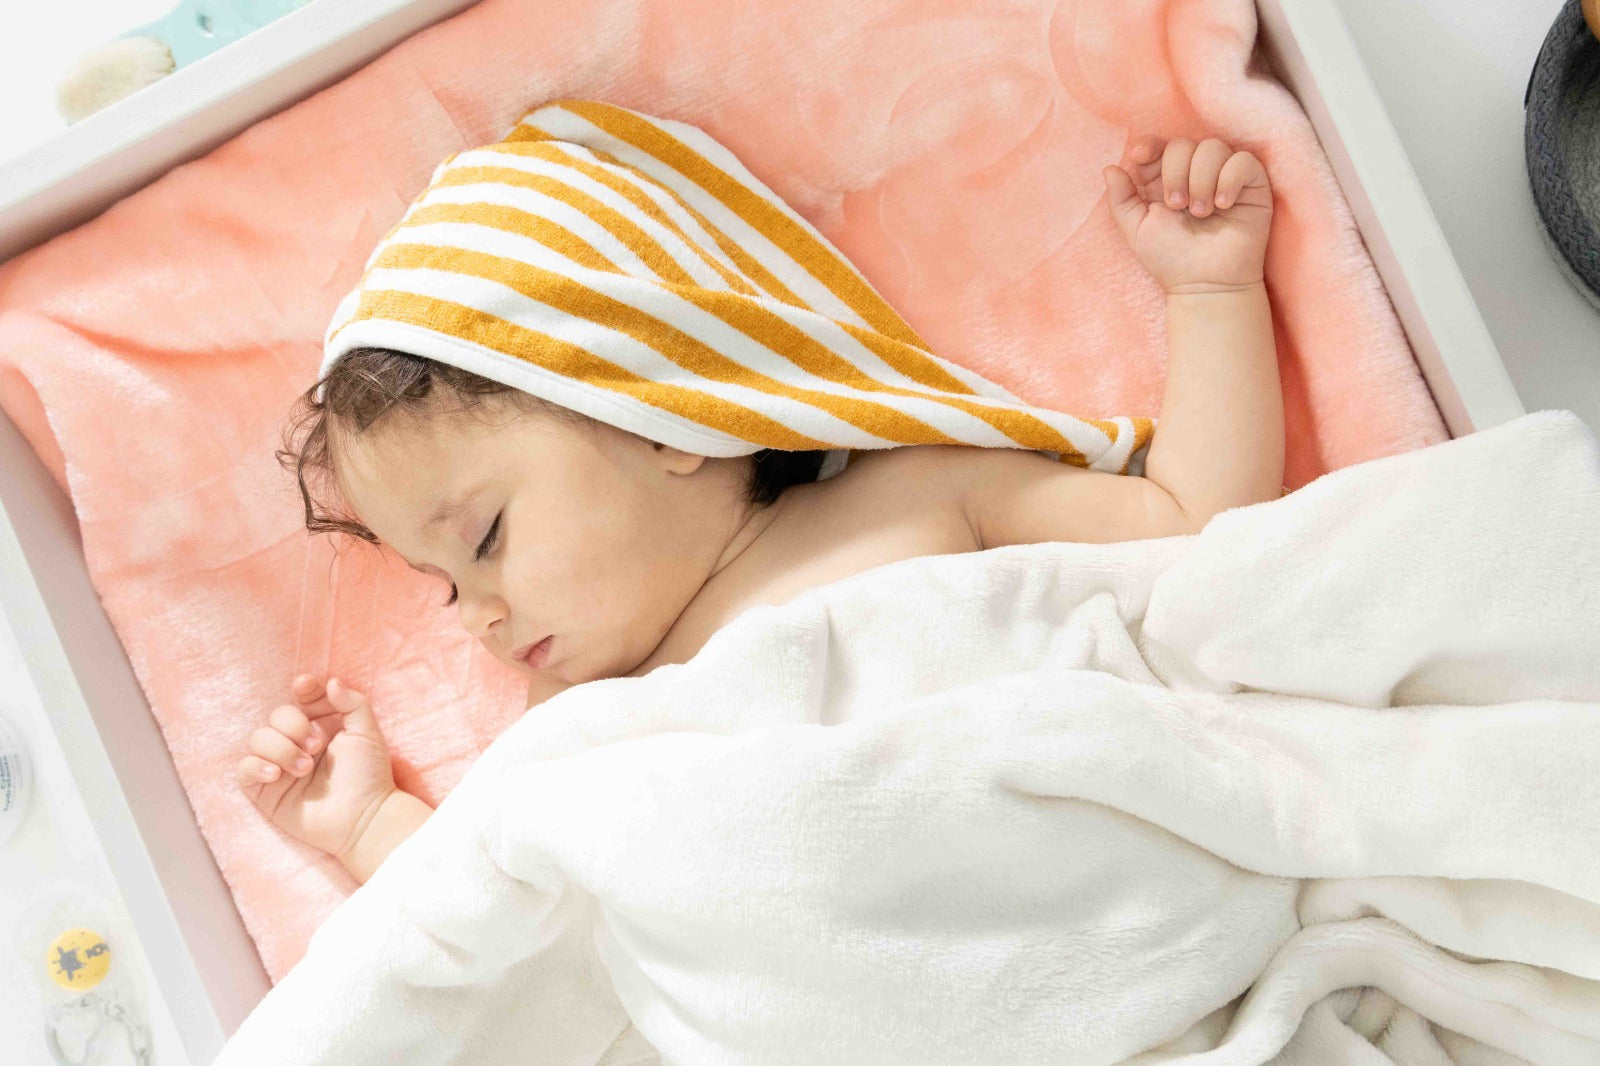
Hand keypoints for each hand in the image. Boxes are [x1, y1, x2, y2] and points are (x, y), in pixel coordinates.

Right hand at [235, 674, 396, 860]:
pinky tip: (276, 774)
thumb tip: (329, 681)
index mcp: (321, 725)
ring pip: (258, 739)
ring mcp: (279, 765)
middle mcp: (297, 742)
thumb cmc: (369, 776)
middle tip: (316, 746)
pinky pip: (243, 769)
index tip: (306, 687)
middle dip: (294, 725)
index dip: (302, 690)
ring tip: (305, 768)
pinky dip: (255, 766)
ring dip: (281, 748)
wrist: (363, 817)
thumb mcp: (368, 733)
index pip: (302, 698)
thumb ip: (352, 703)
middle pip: (277, 715)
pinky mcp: (266, 790)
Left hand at [1103, 134, 1272, 294]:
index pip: (1159, 146)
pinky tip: (1224, 204)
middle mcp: (1194, 174)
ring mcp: (1224, 176)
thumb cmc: (1171, 260)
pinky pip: (1243, 161)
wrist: (1206, 284)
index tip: (1139, 156)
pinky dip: (1230, 179)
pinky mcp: (1252, 184)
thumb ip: (1121, 199)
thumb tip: (1110, 168)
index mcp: (1166, 180)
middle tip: (1177, 206)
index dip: (1149, 145)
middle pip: (1183, 144)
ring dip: (1201, 180)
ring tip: (1201, 213)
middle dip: (1175, 172)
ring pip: (1213, 148)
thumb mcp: (1136, 230)